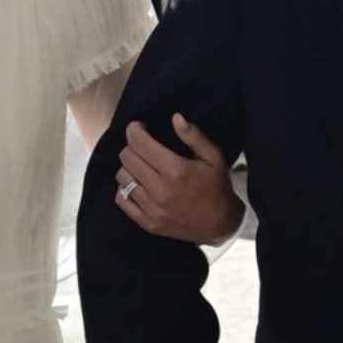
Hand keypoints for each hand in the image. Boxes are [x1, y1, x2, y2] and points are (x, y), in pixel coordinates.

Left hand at [116, 116, 241, 242]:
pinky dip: (124, 189)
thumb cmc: (217, 187)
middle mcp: (160, 189)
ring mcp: (152, 208)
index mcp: (175, 169)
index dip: (134, 129)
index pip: (138, 142)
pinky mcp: (148, 223)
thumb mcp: (213, 157)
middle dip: (132, 146)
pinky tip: (137, 184)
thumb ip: (193, 136)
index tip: (139, 127)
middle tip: (143, 146)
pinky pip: (121, 200)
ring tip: (141, 166)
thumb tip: (175, 117)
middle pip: (127, 157)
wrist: (220, 225)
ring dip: (128, 167)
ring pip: (122, 177)